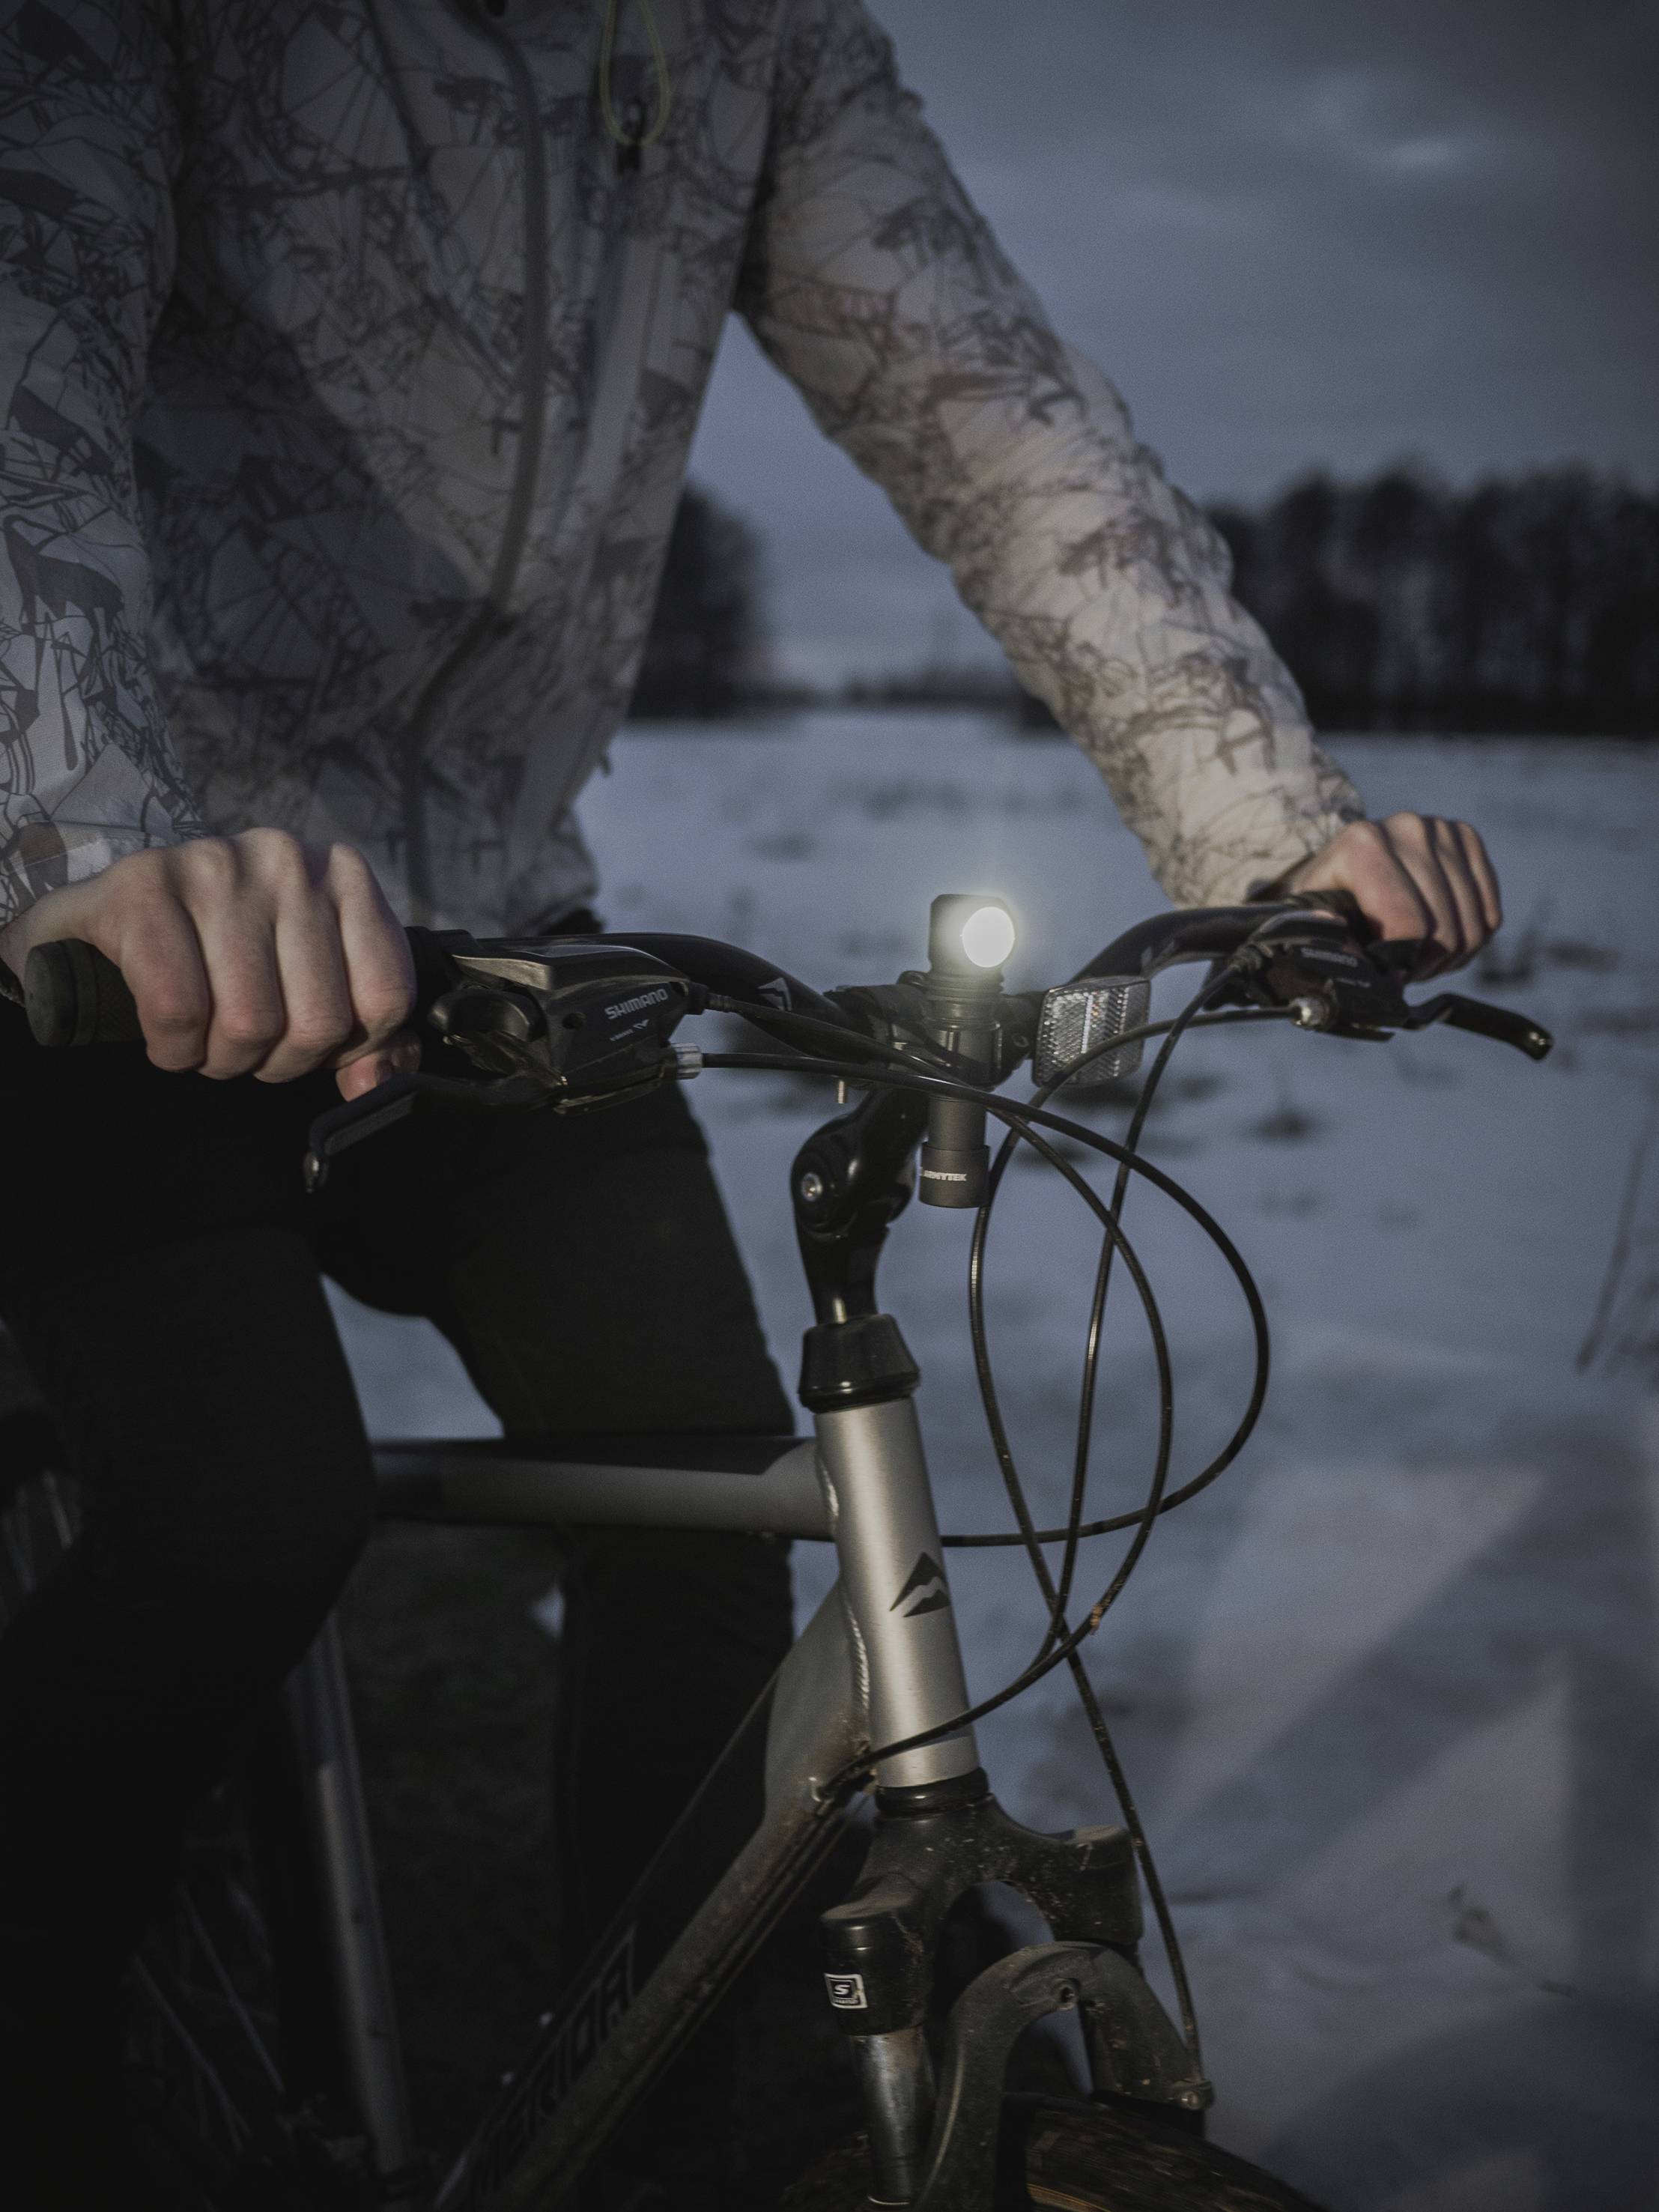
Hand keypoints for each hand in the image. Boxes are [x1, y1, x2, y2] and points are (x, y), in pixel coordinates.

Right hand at [0, 830, 418, 1098]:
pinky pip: (180, 1009)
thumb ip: (361, 1035)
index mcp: (344, 876)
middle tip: (240, 1046)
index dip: (343, 1048)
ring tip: (202, 1039)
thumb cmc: (214, 957)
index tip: (301, 1040)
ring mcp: (215, 864)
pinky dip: (173, 1048)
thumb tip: (378, 1083)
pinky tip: (166, 1036)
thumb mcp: (303, 986)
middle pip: (319, 1021)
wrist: (95, 923)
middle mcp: (288, 859)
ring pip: (252, 1022)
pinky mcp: (143, 885)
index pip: (386, 997)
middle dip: (275, 1061)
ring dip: (220, 1059)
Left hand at [1281, 813, 1502, 978]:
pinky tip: (1443, 943)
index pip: (1409, 923)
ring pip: (1473, 926)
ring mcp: (1441, 830)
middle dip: (1425, 965)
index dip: (1401, 964)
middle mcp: (1406, 829)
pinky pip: (1491, 912)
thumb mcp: (1309, 919)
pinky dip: (1472, 941)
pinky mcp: (1467, 838)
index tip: (1387, 979)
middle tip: (1403, 972)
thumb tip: (1353, 956)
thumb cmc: (1326, 897)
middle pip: (1444, 929)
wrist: (1345, 857)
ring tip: (1420, 959)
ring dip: (1450, 958)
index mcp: (1362, 845)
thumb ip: (1325, 939)